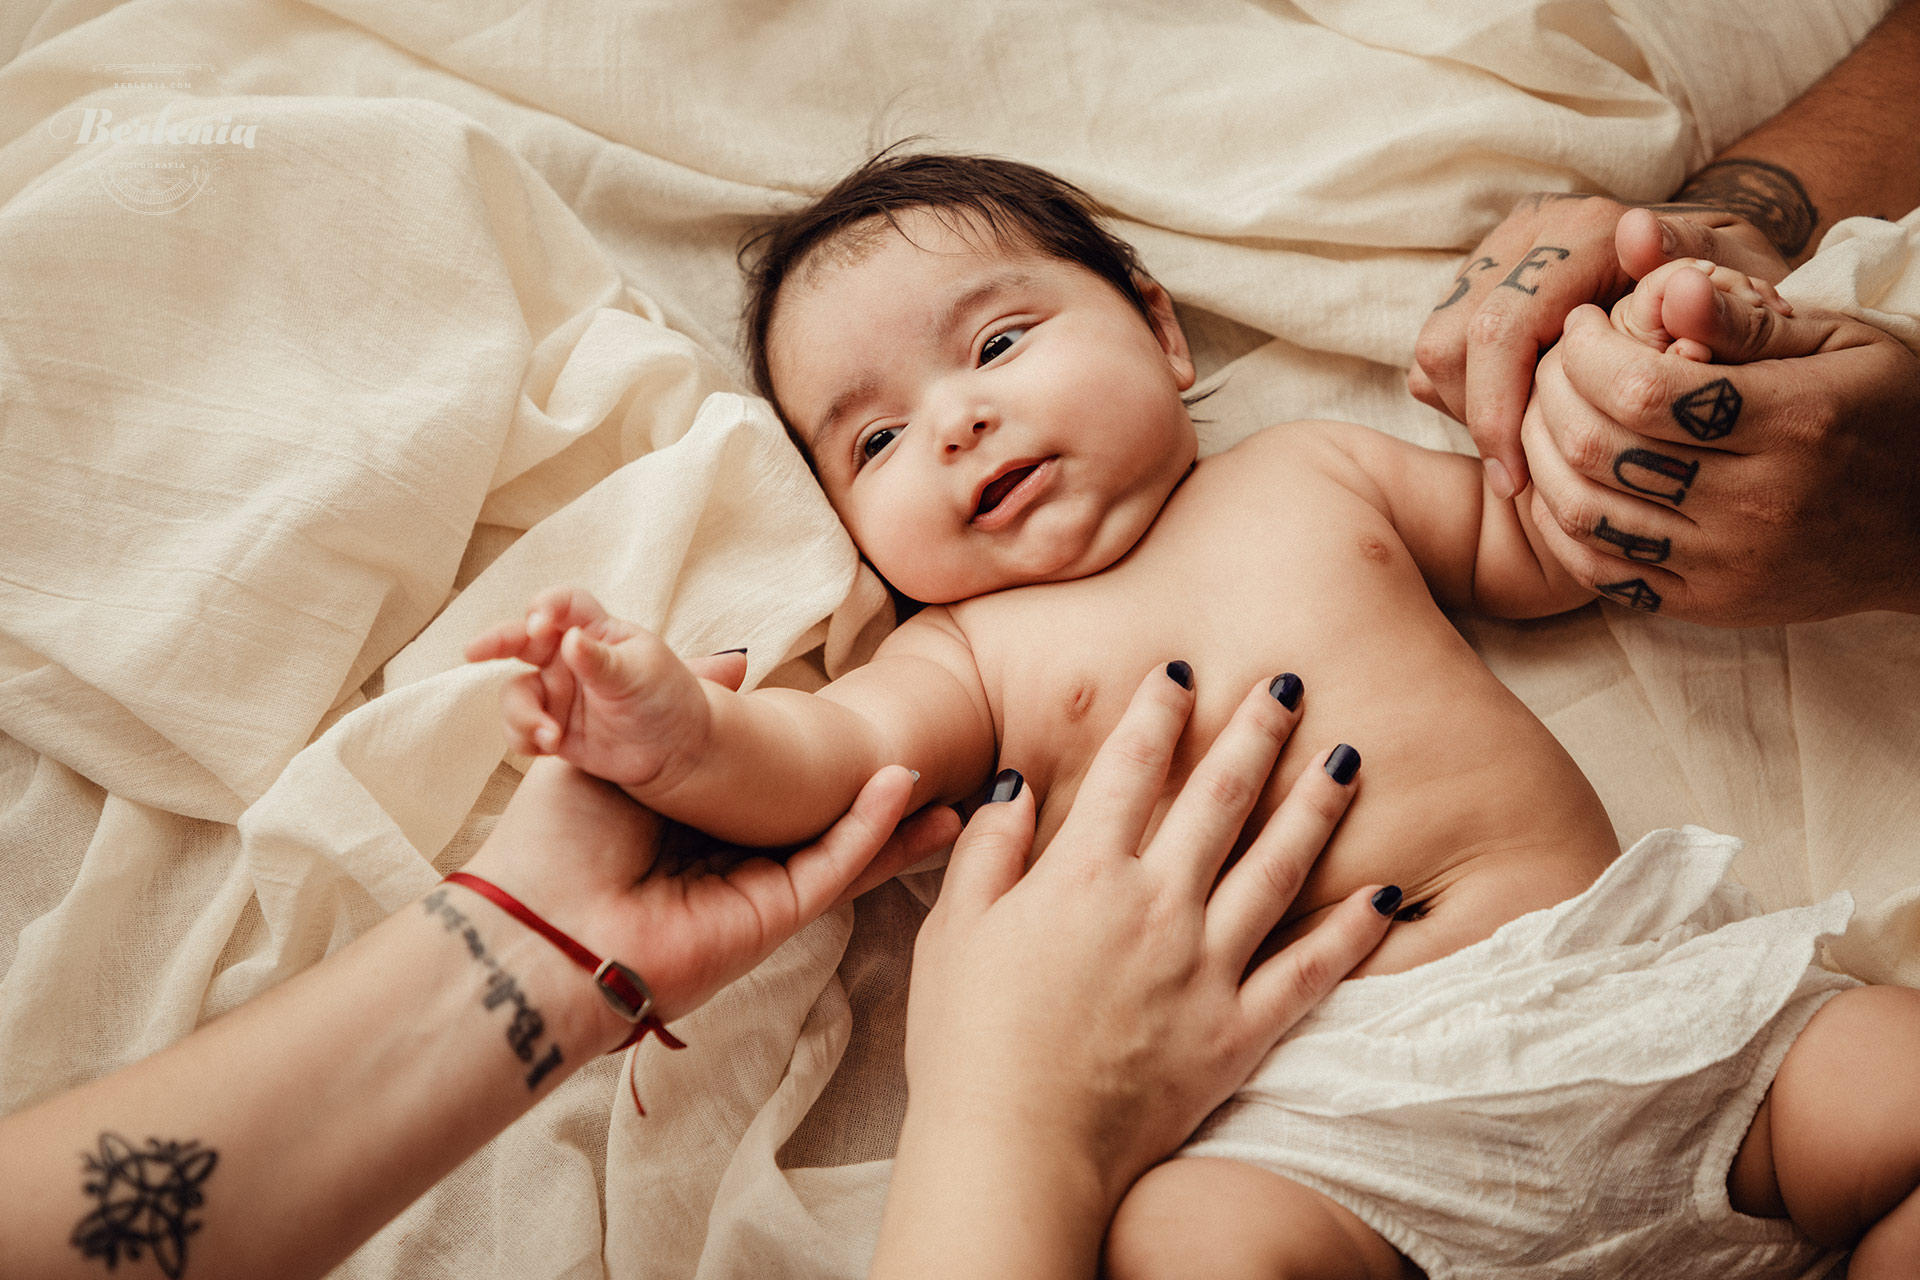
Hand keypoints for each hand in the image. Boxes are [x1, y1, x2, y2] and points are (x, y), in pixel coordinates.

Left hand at [461, 649, 960, 1045]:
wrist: (537, 927)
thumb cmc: (555, 842)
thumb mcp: (618, 746)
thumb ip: (681, 706)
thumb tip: (737, 662)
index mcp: (688, 821)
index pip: (764, 788)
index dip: (810, 761)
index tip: (854, 730)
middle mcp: (728, 856)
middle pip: (817, 820)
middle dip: (873, 797)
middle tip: (928, 761)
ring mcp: (755, 889)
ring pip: (843, 847)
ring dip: (895, 819)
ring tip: (954, 790)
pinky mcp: (772, 916)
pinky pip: (833, 867)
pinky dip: (872, 830)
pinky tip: (902, 790)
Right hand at [464, 586, 711, 792]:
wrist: (676, 751)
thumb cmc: (666, 698)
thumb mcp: (641, 673)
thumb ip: (602, 660)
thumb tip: (569, 639)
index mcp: (595, 630)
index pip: (565, 605)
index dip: (547, 607)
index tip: (538, 622)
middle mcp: (568, 657)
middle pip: (521, 639)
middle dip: (495, 643)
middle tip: (472, 651)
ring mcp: (556, 693)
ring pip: (515, 693)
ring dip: (522, 713)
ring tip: (550, 735)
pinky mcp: (551, 727)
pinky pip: (520, 730)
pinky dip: (525, 737)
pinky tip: (550, 745)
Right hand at [899, 664, 1393, 1207]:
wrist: (1017, 1147)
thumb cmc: (970, 1042)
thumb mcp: (954, 931)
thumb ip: (988, 850)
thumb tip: (1014, 787)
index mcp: (1084, 875)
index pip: (1130, 767)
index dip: (1159, 710)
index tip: (1182, 671)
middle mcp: (1156, 905)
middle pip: (1220, 798)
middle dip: (1256, 731)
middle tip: (1288, 684)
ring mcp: (1206, 967)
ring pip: (1279, 867)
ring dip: (1316, 805)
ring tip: (1348, 757)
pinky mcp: (1237, 1030)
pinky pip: (1310, 972)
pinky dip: (1353, 933)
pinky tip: (1385, 894)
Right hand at [1411, 194, 1788, 497]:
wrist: (1719, 278)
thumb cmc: (1736, 303)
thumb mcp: (1744, 296)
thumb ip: (1701, 281)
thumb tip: (1639, 238)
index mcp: (1587, 229)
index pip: (1503, 326)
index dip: (1498, 412)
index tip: (1517, 482)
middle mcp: (1531, 234)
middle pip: (1452, 342)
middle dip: (1479, 420)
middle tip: (1518, 478)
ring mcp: (1497, 258)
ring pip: (1436, 352)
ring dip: (1471, 412)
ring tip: (1528, 448)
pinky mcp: (1477, 286)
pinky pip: (1439, 358)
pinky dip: (1469, 401)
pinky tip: (1524, 418)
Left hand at [1520, 289, 1919, 623]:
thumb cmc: (1886, 413)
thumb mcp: (1840, 343)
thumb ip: (1745, 317)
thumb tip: (1666, 282)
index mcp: (1795, 424)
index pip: (1641, 389)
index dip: (1587, 351)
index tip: (1583, 324)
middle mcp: (1757, 503)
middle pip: (1597, 449)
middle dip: (1551, 392)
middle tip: (1553, 362)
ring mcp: (1728, 564)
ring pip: (1584, 513)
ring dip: (1539, 455)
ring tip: (1547, 412)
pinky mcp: (1707, 604)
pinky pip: (1600, 568)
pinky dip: (1559, 521)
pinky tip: (1559, 477)